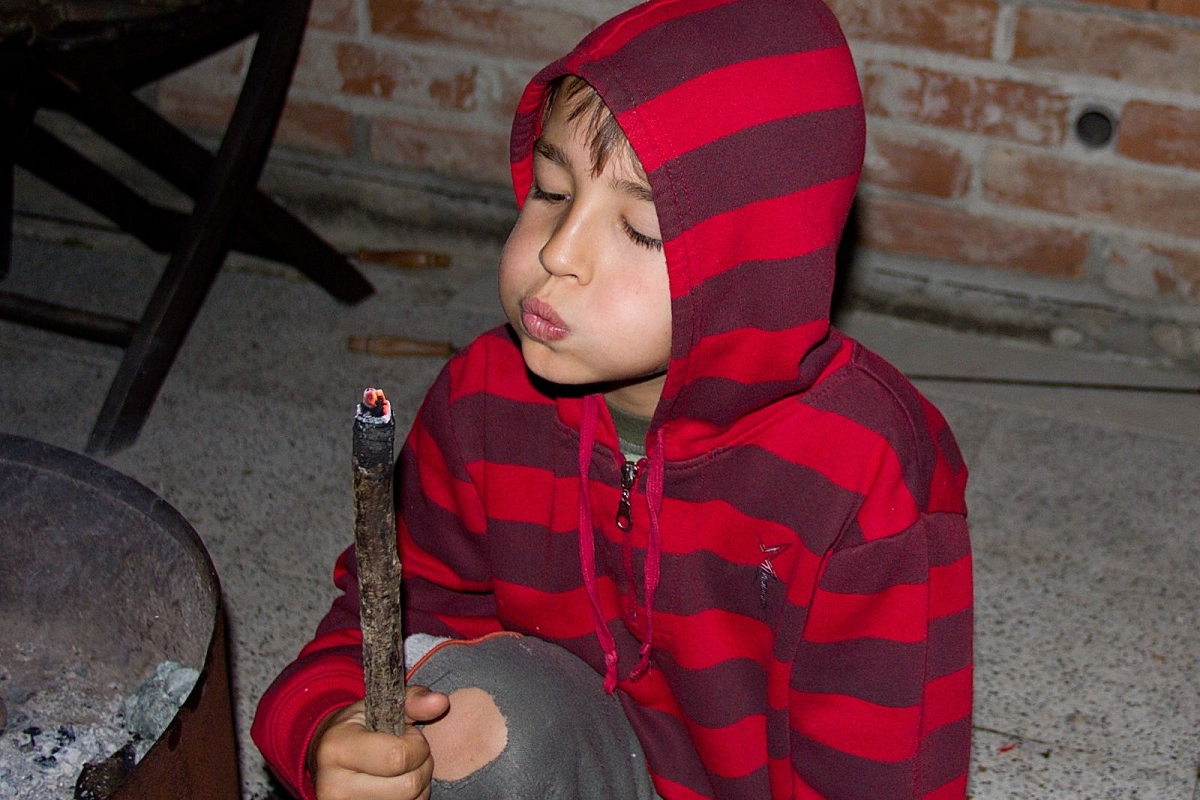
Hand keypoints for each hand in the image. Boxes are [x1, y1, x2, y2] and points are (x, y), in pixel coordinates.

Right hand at [309, 686, 450, 799]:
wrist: (325, 759)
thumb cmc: (358, 728)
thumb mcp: (380, 706)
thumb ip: (413, 702)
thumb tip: (441, 702)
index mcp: (337, 748)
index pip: (398, 757)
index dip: (416, 745)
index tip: (408, 735)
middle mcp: (334, 785)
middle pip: (408, 786)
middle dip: (421, 766)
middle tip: (407, 754)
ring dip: (418, 784)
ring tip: (401, 769)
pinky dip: (411, 799)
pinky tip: (397, 785)